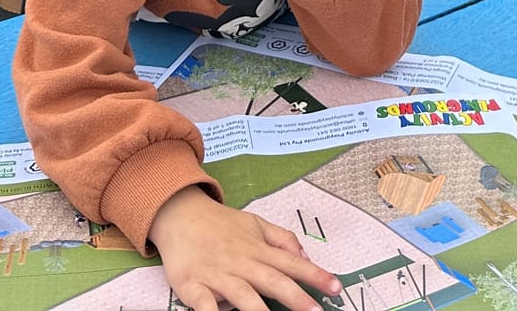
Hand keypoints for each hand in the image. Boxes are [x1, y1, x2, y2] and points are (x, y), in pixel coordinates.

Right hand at [151, 187, 337, 310]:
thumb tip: (307, 257)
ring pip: (242, 294)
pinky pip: (203, 304)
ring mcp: (217, 275)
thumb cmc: (220, 224)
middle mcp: (241, 262)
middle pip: (273, 281)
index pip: (292, 263)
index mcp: (258, 249)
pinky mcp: (193, 285)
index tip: (336, 287)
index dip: (315, 275)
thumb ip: (282, 239)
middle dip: (296, 298)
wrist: (179, 214)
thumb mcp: (256, 223)